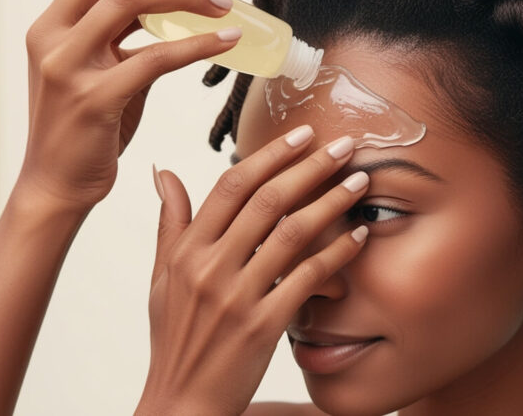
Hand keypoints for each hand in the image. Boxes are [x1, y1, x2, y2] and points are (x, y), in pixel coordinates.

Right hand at [18, 0, 239, 209]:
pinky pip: (156, 58)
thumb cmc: (85, 130)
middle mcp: (52, 40)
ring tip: (223, 8)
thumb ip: (131, 38)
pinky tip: (225, 43)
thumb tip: (182, 0)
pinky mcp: (96, 98)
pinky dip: (197, 44)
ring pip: (131, 5)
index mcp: (51, 28)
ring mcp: (70, 67)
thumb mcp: (102, 73)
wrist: (57, 184)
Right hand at [136, 127, 369, 415]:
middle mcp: (209, 268)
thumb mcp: (162, 277)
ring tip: (361, 180)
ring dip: (332, 202)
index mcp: (186, 250)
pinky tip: (359, 236)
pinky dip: (336, 253)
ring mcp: (236, 296)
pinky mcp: (263, 325)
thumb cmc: (176, 336)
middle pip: (267, 201)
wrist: (182, 401)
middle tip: (346, 144)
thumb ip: (170, 222)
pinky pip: (307, 279)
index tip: (303, 133)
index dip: (270, 155)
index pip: (231, 187)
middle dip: (311, 166)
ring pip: (292, 234)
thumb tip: (164, 170)